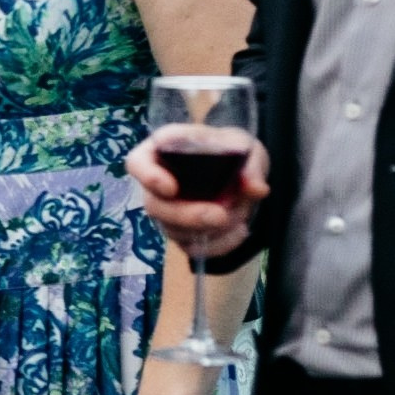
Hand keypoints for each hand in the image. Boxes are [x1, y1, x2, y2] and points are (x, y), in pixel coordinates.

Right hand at [126, 134, 269, 259]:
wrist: (238, 171)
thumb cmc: (231, 150)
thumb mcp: (245, 146)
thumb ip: (251, 164)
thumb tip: (255, 188)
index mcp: (162, 151)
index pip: (138, 163)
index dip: (149, 177)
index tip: (171, 188)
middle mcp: (157, 184)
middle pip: (154, 206)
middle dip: (187, 215)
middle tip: (220, 216)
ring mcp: (167, 212)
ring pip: (173, 230)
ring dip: (209, 228)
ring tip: (240, 212)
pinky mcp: (182, 234)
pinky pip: (192, 248)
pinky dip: (219, 244)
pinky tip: (240, 231)